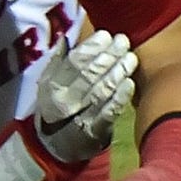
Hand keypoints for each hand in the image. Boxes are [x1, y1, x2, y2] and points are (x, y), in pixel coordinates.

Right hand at [33, 29, 135, 163]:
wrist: (55, 146)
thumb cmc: (56, 105)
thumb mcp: (49, 83)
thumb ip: (58, 60)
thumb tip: (65, 37)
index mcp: (53, 85)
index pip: (74, 62)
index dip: (91, 47)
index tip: (106, 34)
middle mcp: (65, 100)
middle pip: (90, 74)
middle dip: (109, 55)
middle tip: (123, 41)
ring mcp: (80, 116)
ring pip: (102, 90)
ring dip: (118, 72)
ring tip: (131, 58)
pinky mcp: (95, 131)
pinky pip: (109, 112)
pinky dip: (120, 97)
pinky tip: (130, 83)